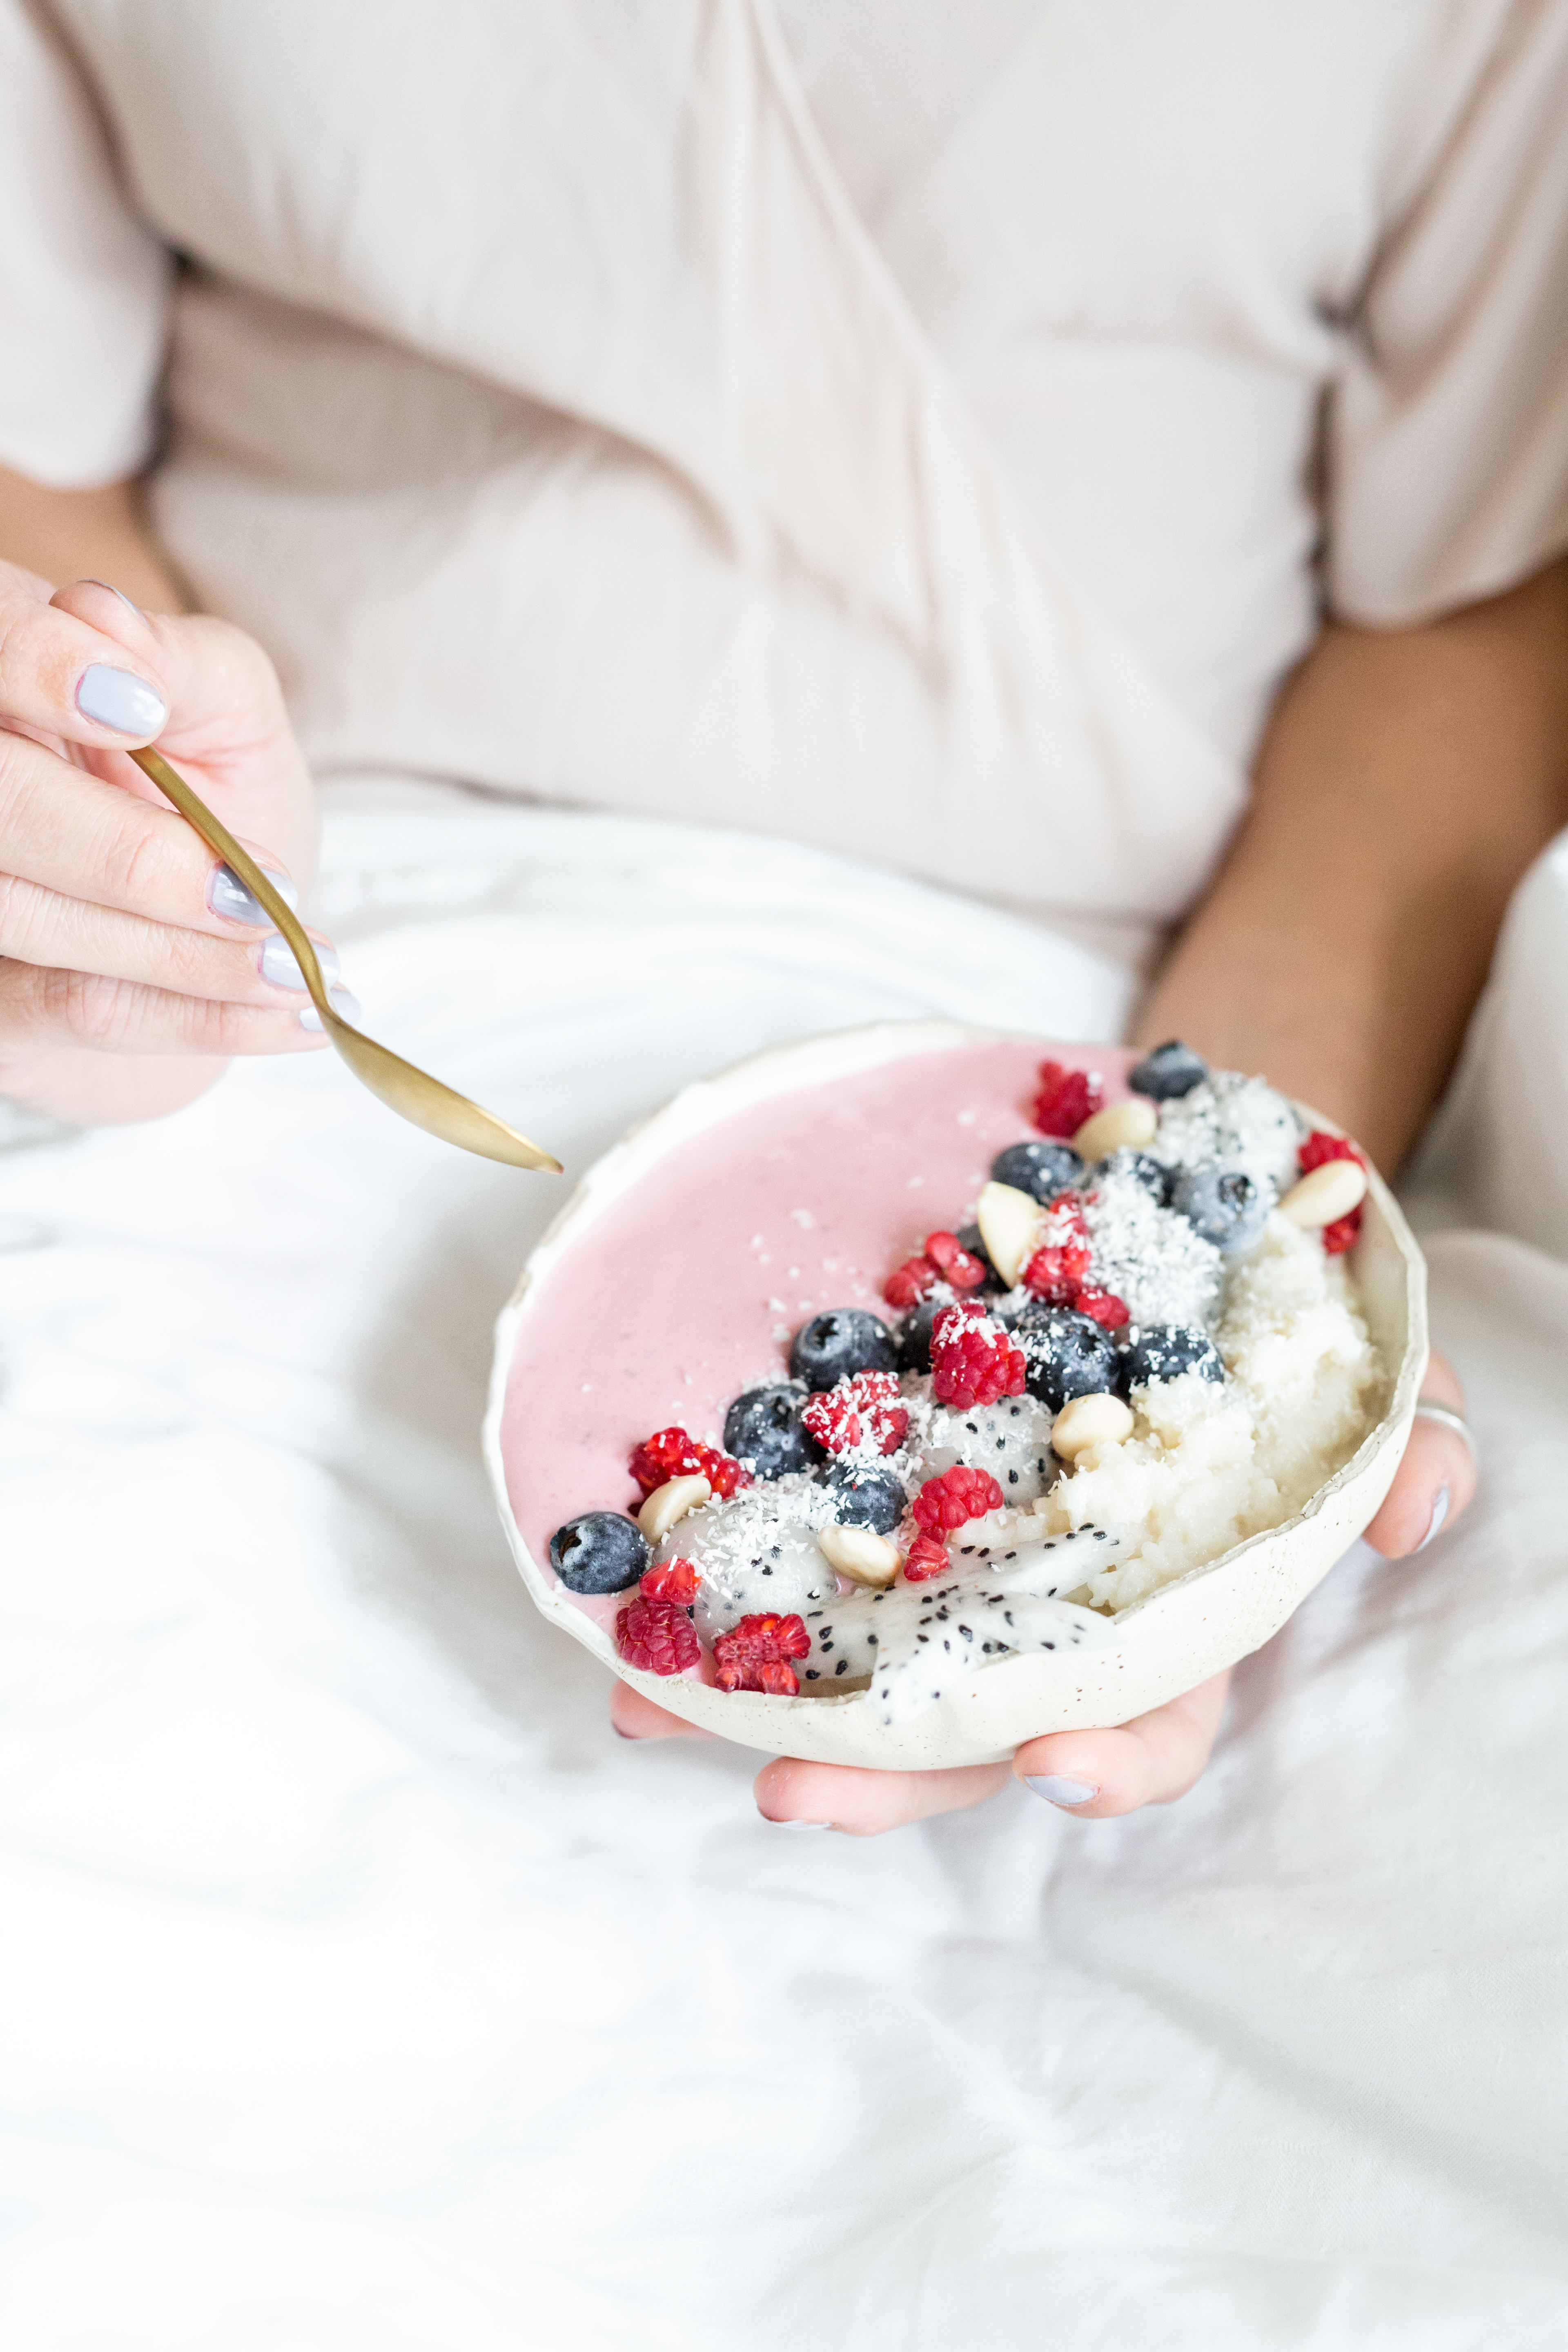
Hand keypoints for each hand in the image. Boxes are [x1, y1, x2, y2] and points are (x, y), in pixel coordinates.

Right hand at [0, 566, 336, 1124]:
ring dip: (184, 954)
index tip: (139, 709)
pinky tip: (292, 1020)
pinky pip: (72, 1008)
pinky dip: (197, 1016)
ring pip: (30, 916)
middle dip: (131, 858)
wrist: (225, 926)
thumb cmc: (219, 795)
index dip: (35, 666)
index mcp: (8, 684)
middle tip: (258, 893)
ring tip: (300, 966)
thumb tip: (99, 620)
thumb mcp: (230, 712)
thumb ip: (181, 665)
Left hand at [608, 1348, 1475, 1831]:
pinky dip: (714, 1579)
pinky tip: (626, 1596)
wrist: (1178, 1207)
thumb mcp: (1367, 1367)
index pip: (1146, 1718)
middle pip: (968, 1724)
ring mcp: (953, 1555)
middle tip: (790, 1788)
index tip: (1050, 1761)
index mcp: (1167, 1613)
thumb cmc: (1284, 1319)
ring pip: (856, 1657)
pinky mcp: (877, 1488)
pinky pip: (789, 1549)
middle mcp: (1047, 1607)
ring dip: (758, 1695)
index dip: (1106, 1758)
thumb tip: (1411, 1508)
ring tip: (658, 1706)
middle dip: (886, 1768)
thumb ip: (1409, 1439)